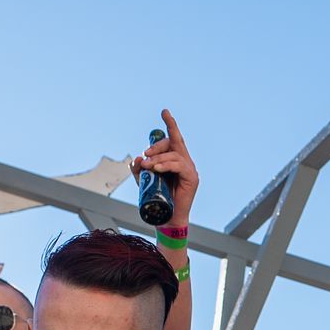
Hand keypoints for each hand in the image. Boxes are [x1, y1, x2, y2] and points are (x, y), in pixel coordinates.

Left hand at [133, 108, 198, 226]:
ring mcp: (190, 170)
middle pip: (174, 143)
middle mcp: (185, 162)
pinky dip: (167, 165)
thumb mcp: (144, 181)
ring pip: (174, 155)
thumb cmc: (157, 199)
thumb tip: (136, 158)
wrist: (167, 218)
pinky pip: (179, 165)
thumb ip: (140, 169)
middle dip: (158, 145)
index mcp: (176, 159)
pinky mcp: (192, 178)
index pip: (174, 139)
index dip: (170, 124)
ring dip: (158, 158)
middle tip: (145, 155)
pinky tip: (157, 168)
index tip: (164, 111)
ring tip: (148, 166)